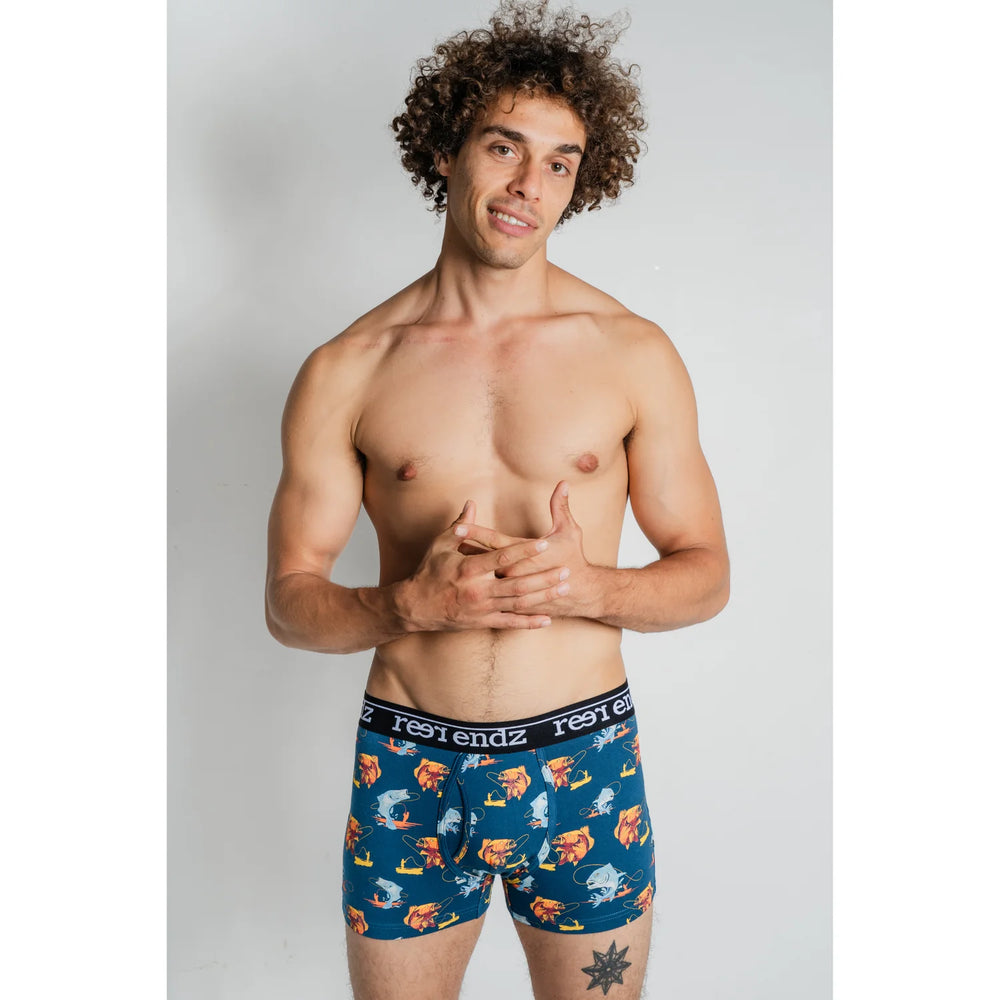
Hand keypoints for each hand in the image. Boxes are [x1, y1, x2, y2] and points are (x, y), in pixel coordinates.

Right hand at [397, 501, 571, 630]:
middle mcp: (478, 590)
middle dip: (544, 577)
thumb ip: (460, 526)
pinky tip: (547, 619)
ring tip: (563, 588)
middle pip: (518, 583)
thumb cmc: (428, 572)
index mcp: (469, 569)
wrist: (415, 607)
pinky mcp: (483, 621)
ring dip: (543, 596)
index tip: (544, 543)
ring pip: (519, 603)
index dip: (525, 550)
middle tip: (566, 570)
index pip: (503, 557)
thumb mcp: (440, 546)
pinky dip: (529, 622)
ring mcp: (482, 608)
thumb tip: (471, 503)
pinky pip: (510, 623)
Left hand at [458, 482, 598, 619]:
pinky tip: (462, 585)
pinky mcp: (513, 600)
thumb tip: (563, 483)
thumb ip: (561, 507)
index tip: (457, 527)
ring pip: (483, 580)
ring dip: (466, 570)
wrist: (579, 593)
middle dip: (462, 552)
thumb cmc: (573, 558)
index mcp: (525, 555)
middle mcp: (515, 573)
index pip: (495, 542)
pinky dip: (476, 587)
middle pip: (483, 562)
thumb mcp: (569, 531)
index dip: (475, 533)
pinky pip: (490, 596)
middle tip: (441, 543)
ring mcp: (513, 589)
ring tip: (445, 563)